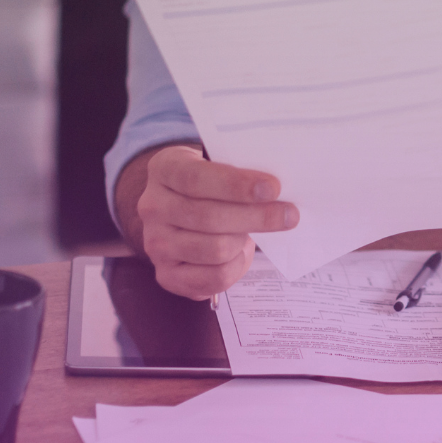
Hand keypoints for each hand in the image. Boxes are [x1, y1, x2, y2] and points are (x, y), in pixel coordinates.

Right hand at [135, 145, 298, 299]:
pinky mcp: (166, 275)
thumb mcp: (216, 164)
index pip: (196, 178)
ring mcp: (156, 243)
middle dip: (256, 217)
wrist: (181, 210)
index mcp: (164, 169)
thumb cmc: (210, 184)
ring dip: (244, 241)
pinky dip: (237, 266)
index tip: (273, 188)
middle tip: (289, 214)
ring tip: (253, 232)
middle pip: (209, 217)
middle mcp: (152, 207)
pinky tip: (240, 253)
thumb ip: (239, 170)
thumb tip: (276, 190)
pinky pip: (213, 278)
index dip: (236, 185)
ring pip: (215, 249)